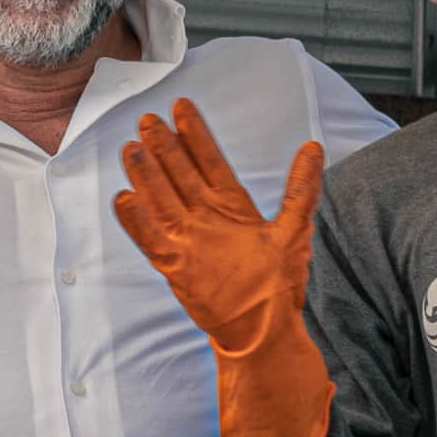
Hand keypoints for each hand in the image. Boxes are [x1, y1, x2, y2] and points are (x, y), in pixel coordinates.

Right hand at [112, 98, 334, 436]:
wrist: (263, 330)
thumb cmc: (279, 284)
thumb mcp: (295, 229)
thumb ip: (302, 188)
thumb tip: (314, 145)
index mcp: (231, 205)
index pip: (209, 160)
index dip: (195, 133)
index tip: (182, 106)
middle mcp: (205, 218)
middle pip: (179, 174)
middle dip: (164, 147)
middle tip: (147, 119)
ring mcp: (187, 241)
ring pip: (161, 200)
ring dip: (146, 176)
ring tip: (132, 149)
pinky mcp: (175, 266)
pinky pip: (151, 240)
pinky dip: (137, 223)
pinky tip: (123, 200)